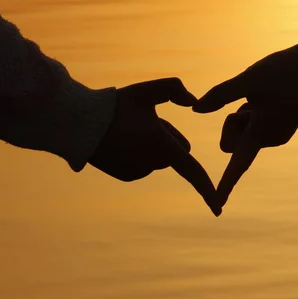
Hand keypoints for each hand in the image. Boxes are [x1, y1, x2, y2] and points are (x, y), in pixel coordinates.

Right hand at [89, 78, 221, 216]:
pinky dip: (140, 153)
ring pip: (158, 158)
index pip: (192, 171)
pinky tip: (123, 140)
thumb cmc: (116, 106)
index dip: (207, 190)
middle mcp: (152, 165)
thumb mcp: (148, 90)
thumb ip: (176, 89)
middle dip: (169, 140)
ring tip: (130, 129)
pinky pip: (144, 163)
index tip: (218, 210)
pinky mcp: (127, 176)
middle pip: (176, 153)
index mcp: (163, 148)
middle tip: (146, 121)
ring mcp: (139, 173)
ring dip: (153, 146)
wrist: (79, 124)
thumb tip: (194, 101)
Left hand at [193, 36, 297, 206]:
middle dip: (232, 125)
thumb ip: (220, 95)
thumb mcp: (248, 78)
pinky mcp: (282, 129)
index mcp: (262, 131)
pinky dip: (254, 115)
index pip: (238, 164)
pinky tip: (269, 99)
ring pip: (244, 133)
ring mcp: (278, 135)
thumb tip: (195, 110)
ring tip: (262, 98)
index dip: (226, 184)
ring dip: (244, 117)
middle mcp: (271, 139)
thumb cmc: (283, 69)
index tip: (217, 204)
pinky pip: (256, 128)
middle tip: (247, 103)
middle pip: (232, 143)